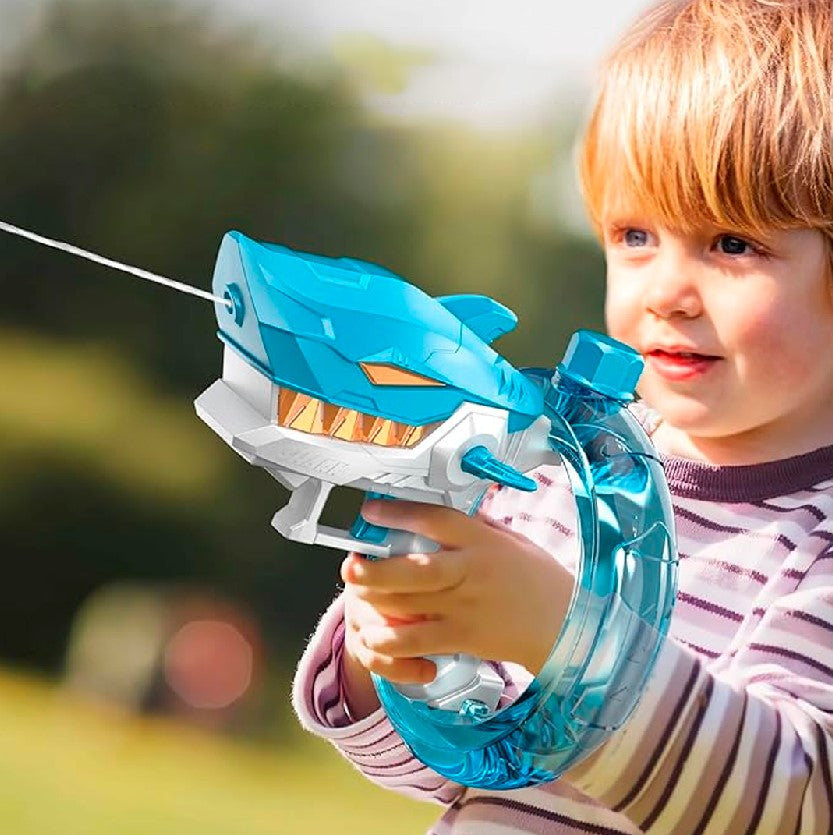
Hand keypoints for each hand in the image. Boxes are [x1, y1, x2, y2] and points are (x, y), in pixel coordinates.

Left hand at [342, 500, 573, 691]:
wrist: (567, 624)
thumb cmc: (539, 578)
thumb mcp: (510, 540)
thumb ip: (474, 527)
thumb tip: (439, 511)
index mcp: (481, 541)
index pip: (435, 520)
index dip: (398, 513)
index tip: (370, 510)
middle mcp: (470, 572)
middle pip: (413, 569)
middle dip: (374, 569)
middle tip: (350, 564)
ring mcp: (465, 607)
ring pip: (409, 606)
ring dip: (376, 602)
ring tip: (356, 595)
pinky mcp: (464, 638)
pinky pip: (419, 642)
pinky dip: (393, 642)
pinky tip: (377, 635)